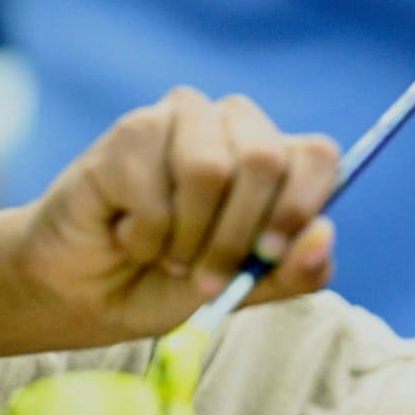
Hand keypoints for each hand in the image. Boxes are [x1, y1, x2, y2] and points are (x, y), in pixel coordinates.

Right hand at [16, 87, 339, 342]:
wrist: (90, 294)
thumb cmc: (174, 283)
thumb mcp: (248, 291)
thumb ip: (296, 271)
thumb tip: (324, 234)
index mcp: (278, 159)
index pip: (319, 156)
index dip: (301, 206)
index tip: (270, 254)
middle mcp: (235, 126)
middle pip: (265, 159)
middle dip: (235, 237)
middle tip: (207, 277)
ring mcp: (182, 120)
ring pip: (209, 169)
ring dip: (187, 238)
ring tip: (168, 255)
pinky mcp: (132, 130)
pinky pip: (155, 189)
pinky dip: (146, 236)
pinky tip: (130, 235)